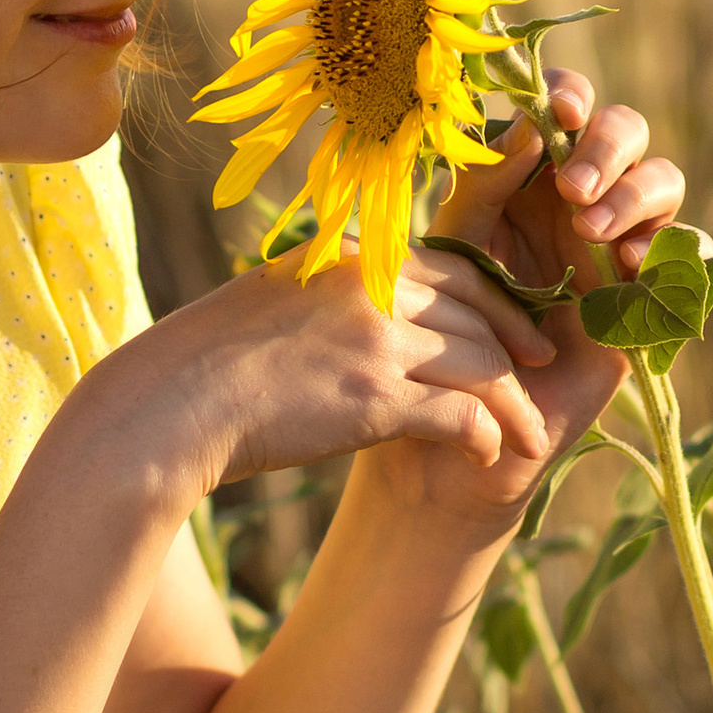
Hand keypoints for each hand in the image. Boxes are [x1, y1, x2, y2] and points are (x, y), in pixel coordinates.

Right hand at [120, 237, 560, 500]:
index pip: (452, 268)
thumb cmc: (208, 364)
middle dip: (519, 346)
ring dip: (514, 405)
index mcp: (351, 257)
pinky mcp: (375, 397)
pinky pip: (461, 413)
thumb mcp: (277, 302)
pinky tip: (489, 456)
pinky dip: (484, 436)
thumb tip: (369, 316)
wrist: (170, 405)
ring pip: (482, 362)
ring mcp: (376, 339)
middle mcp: (371, 286)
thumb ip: (333, 297)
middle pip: (478, 310)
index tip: (516, 330)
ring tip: (531, 436)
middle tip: (541, 375)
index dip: (495, 302)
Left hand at [359, 67, 687, 534]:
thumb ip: (485, 183)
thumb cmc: (449, 327)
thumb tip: (529, 124)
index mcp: (529, 174)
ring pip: (664, 180)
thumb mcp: (456, 246)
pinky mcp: (647, 293)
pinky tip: (629, 266)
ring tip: (591, 231)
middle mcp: (581, 198)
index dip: (572, 97)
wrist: (468, 419)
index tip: (558, 111)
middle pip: (627, 132)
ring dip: (635, 193)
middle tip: (572, 189)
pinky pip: (688, 251)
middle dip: (607, 148)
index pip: (567, 109)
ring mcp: (620, 242)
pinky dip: (668, 245)